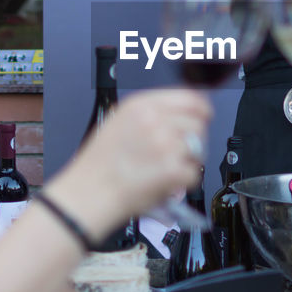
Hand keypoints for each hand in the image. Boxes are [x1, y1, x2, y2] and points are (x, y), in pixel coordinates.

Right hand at [51, 88, 209, 240]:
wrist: (90, 193)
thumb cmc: (99, 164)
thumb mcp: (119, 121)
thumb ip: (150, 113)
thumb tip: (180, 112)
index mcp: (142, 105)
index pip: (191, 98)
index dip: (200, 110)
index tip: (202, 118)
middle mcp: (155, 121)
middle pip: (198, 124)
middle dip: (193, 140)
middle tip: (177, 153)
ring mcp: (165, 144)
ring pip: (199, 149)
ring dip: (188, 161)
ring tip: (167, 168)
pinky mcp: (172, 169)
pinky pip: (194, 174)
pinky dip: (183, 182)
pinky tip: (165, 182)